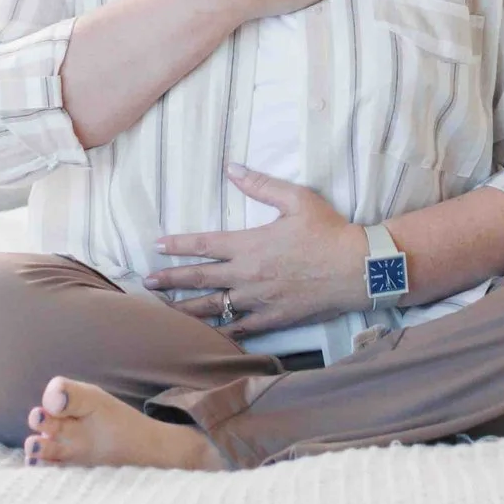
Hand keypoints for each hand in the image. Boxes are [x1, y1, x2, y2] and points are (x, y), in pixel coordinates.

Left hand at [145, 165, 368, 336]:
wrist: (356, 269)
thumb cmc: (328, 231)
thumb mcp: (296, 199)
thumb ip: (261, 185)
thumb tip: (233, 168)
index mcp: (250, 245)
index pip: (204, 245)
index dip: (178, 245)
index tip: (157, 246)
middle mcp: (247, 275)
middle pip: (200, 279)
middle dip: (170, 280)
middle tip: (147, 282)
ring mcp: (258, 301)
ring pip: (213, 307)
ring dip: (186, 308)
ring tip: (164, 311)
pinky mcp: (272, 319)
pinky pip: (239, 328)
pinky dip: (220, 331)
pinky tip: (206, 335)